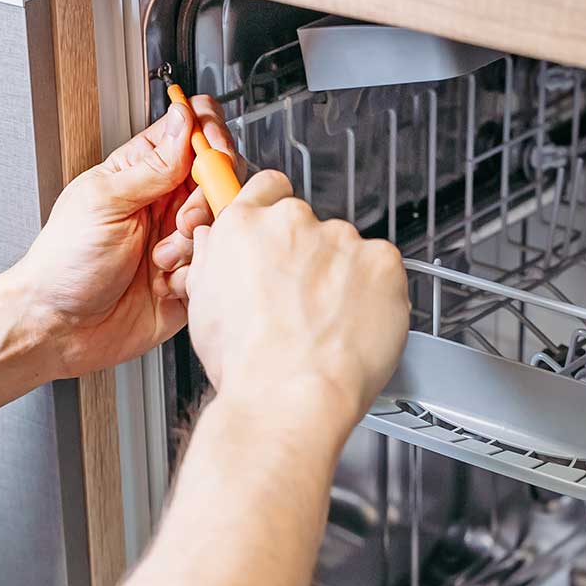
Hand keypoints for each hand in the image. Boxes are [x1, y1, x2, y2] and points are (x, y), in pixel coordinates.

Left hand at [11, 94, 234, 377]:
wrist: (61, 327)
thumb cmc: (65, 263)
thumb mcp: (105, 201)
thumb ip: (153, 165)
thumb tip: (185, 120)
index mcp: (141, 172)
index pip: (191, 131)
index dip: (210, 135)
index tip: (211, 154)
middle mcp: (165, 203)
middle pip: (218, 177)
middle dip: (207, 197)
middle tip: (180, 220)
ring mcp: (180, 240)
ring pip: (222, 223)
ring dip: (196, 241)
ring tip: (162, 259)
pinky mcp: (190, 278)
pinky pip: (217, 265)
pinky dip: (196, 274)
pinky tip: (167, 284)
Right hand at [177, 171, 409, 428]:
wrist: (290, 398)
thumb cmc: (247, 365)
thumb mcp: (203, 308)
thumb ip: (215, 261)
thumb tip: (218, 242)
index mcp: (244, 227)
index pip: (268, 188)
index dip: (275, 212)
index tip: (281, 235)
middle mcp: (293, 223)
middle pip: (310, 226)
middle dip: (310, 257)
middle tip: (303, 303)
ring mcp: (341, 239)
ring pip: (347, 251)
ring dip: (343, 277)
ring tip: (329, 326)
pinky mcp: (382, 261)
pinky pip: (382, 269)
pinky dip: (376, 293)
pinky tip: (356, 325)